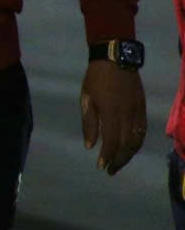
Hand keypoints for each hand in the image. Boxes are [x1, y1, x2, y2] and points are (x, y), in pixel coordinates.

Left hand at [80, 57, 147, 175]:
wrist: (116, 58)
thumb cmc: (96, 78)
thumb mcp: (86, 98)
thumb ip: (89, 123)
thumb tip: (90, 146)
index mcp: (111, 111)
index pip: (112, 140)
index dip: (108, 156)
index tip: (101, 167)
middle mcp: (128, 114)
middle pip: (127, 144)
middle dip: (119, 160)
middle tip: (111, 170)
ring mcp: (138, 111)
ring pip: (138, 139)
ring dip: (129, 154)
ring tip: (119, 163)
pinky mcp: (144, 108)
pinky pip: (143, 130)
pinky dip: (137, 143)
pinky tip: (130, 149)